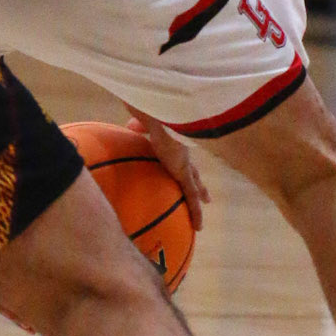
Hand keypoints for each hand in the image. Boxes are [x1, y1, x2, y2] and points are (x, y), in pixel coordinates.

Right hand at [128, 112, 208, 229]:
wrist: (159, 110)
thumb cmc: (148, 109)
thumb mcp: (141, 117)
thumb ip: (138, 123)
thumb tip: (129, 126)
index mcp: (171, 138)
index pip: (176, 150)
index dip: (178, 155)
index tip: (181, 160)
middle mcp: (181, 149)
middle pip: (190, 165)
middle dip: (195, 175)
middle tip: (203, 185)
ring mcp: (184, 160)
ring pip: (195, 181)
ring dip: (200, 191)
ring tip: (207, 202)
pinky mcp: (183, 171)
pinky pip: (191, 195)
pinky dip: (195, 211)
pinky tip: (199, 226)